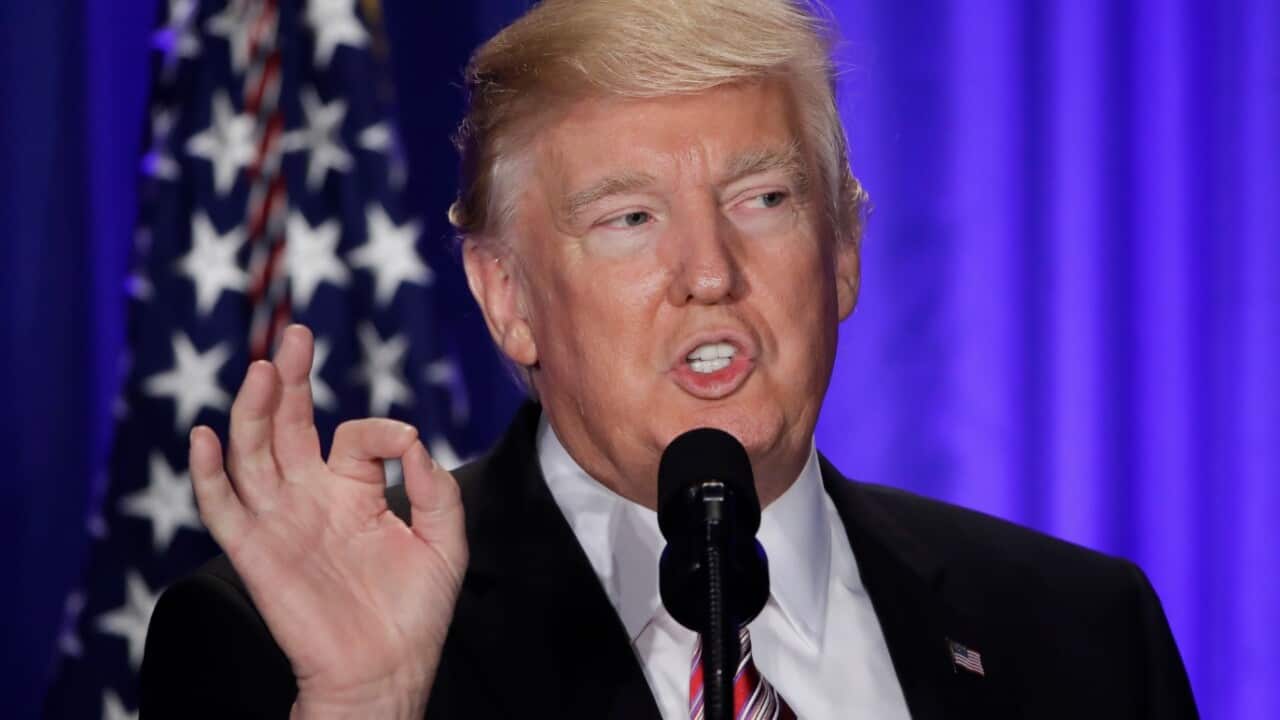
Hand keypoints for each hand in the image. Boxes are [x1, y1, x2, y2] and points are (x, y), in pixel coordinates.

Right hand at [187, 324, 466, 717]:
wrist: (387, 672)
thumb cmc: (416, 612)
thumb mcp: (446, 542)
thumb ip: (436, 488)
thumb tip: (412, 440)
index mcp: (355, 490)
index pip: (354, 435)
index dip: (380, 429)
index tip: (403, 442)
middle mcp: (312, 497)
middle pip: (288, 425)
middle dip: (290, 379)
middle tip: (294, 335)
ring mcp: (281, 521)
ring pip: (253, 453)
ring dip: (253, 410)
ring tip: (263, 369)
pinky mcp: (257, 552)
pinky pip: (223, 508)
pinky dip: (208, 474)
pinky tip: (204, 436)